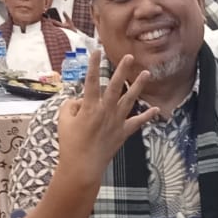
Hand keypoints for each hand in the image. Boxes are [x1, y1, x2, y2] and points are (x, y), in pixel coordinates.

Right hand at [55, 50, 157, 178]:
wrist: (83, 166)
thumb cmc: (70, 144)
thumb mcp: (63, 121)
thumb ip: (70, 106)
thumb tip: (78, 100)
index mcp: (89, 107)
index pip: (91, 81)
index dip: (94, 65)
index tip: (97, 51)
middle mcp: (105, 111)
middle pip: (115, 86)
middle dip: (122, 70)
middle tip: (129, 57)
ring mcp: (116, 121)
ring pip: (129, 99)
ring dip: (138, 86)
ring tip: (146, 73)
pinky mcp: (123, 133)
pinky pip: (136, 122)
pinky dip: (146, 116)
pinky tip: (155, 109)